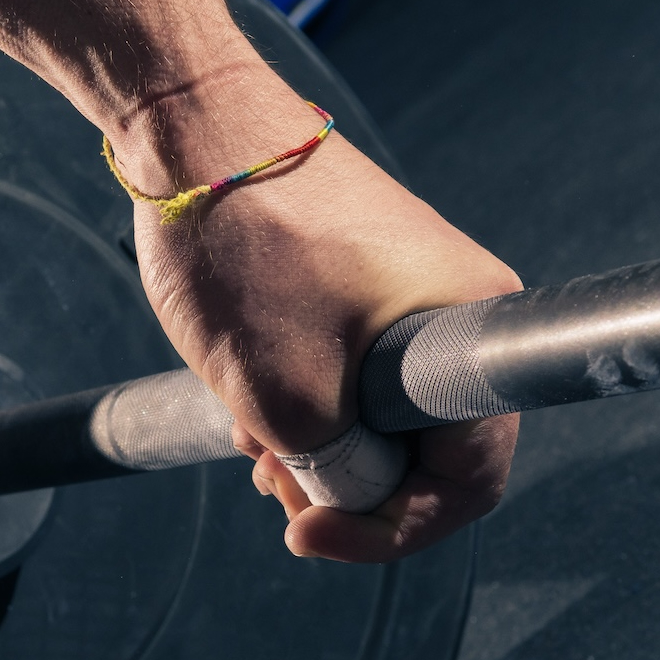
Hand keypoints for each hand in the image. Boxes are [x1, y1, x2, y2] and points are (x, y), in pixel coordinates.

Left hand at [115, 76, 522, 561]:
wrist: (190, 124)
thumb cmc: (246, 243)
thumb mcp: (286, 396)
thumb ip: (334, 473)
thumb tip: (347, 497)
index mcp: (469, 336)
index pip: (469, 479)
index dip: (394, 529)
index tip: (310, 535)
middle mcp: (458, 312)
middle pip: (423, 452)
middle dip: (344, 486)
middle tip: (270, 483)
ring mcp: (409, 294)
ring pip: (377, 415)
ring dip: (314, 446)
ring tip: (248, 435)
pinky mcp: (363, 282)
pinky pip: (350, 371)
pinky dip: (303, 400)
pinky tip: (248, 399)